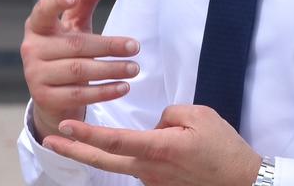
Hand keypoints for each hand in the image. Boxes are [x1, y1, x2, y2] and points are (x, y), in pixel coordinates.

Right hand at [21, 0, 140, 138]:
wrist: (52, 97)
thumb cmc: (65, 52)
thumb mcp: (74, 25)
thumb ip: (85, 0)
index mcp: (37, 26)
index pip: (44, 9)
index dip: (57, 1)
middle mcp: (31, 48)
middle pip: (75, 45)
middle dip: (108, 46)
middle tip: (135, 47)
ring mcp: (35, 74)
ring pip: (79, 71)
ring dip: (111, 70)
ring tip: (134, 68)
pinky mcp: (45, 98)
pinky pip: (79, 94)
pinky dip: (104, 91)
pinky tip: (123, 87)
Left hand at [43, 104, 261, 185]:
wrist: (244, 182)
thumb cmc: (224, 148)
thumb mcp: (198, 116)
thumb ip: (167, 114)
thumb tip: (154, 123)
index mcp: (158, 150)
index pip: (114, 141)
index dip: (86, 135)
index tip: (63, 128)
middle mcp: (150, 170)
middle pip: (104, 160)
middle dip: (74, 151)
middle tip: (49, 142)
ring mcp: (154, 181)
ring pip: (125, 160)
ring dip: (113, 148)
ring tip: (140, 137)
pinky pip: (142, 165)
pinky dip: (140, 153)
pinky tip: (167, 148)